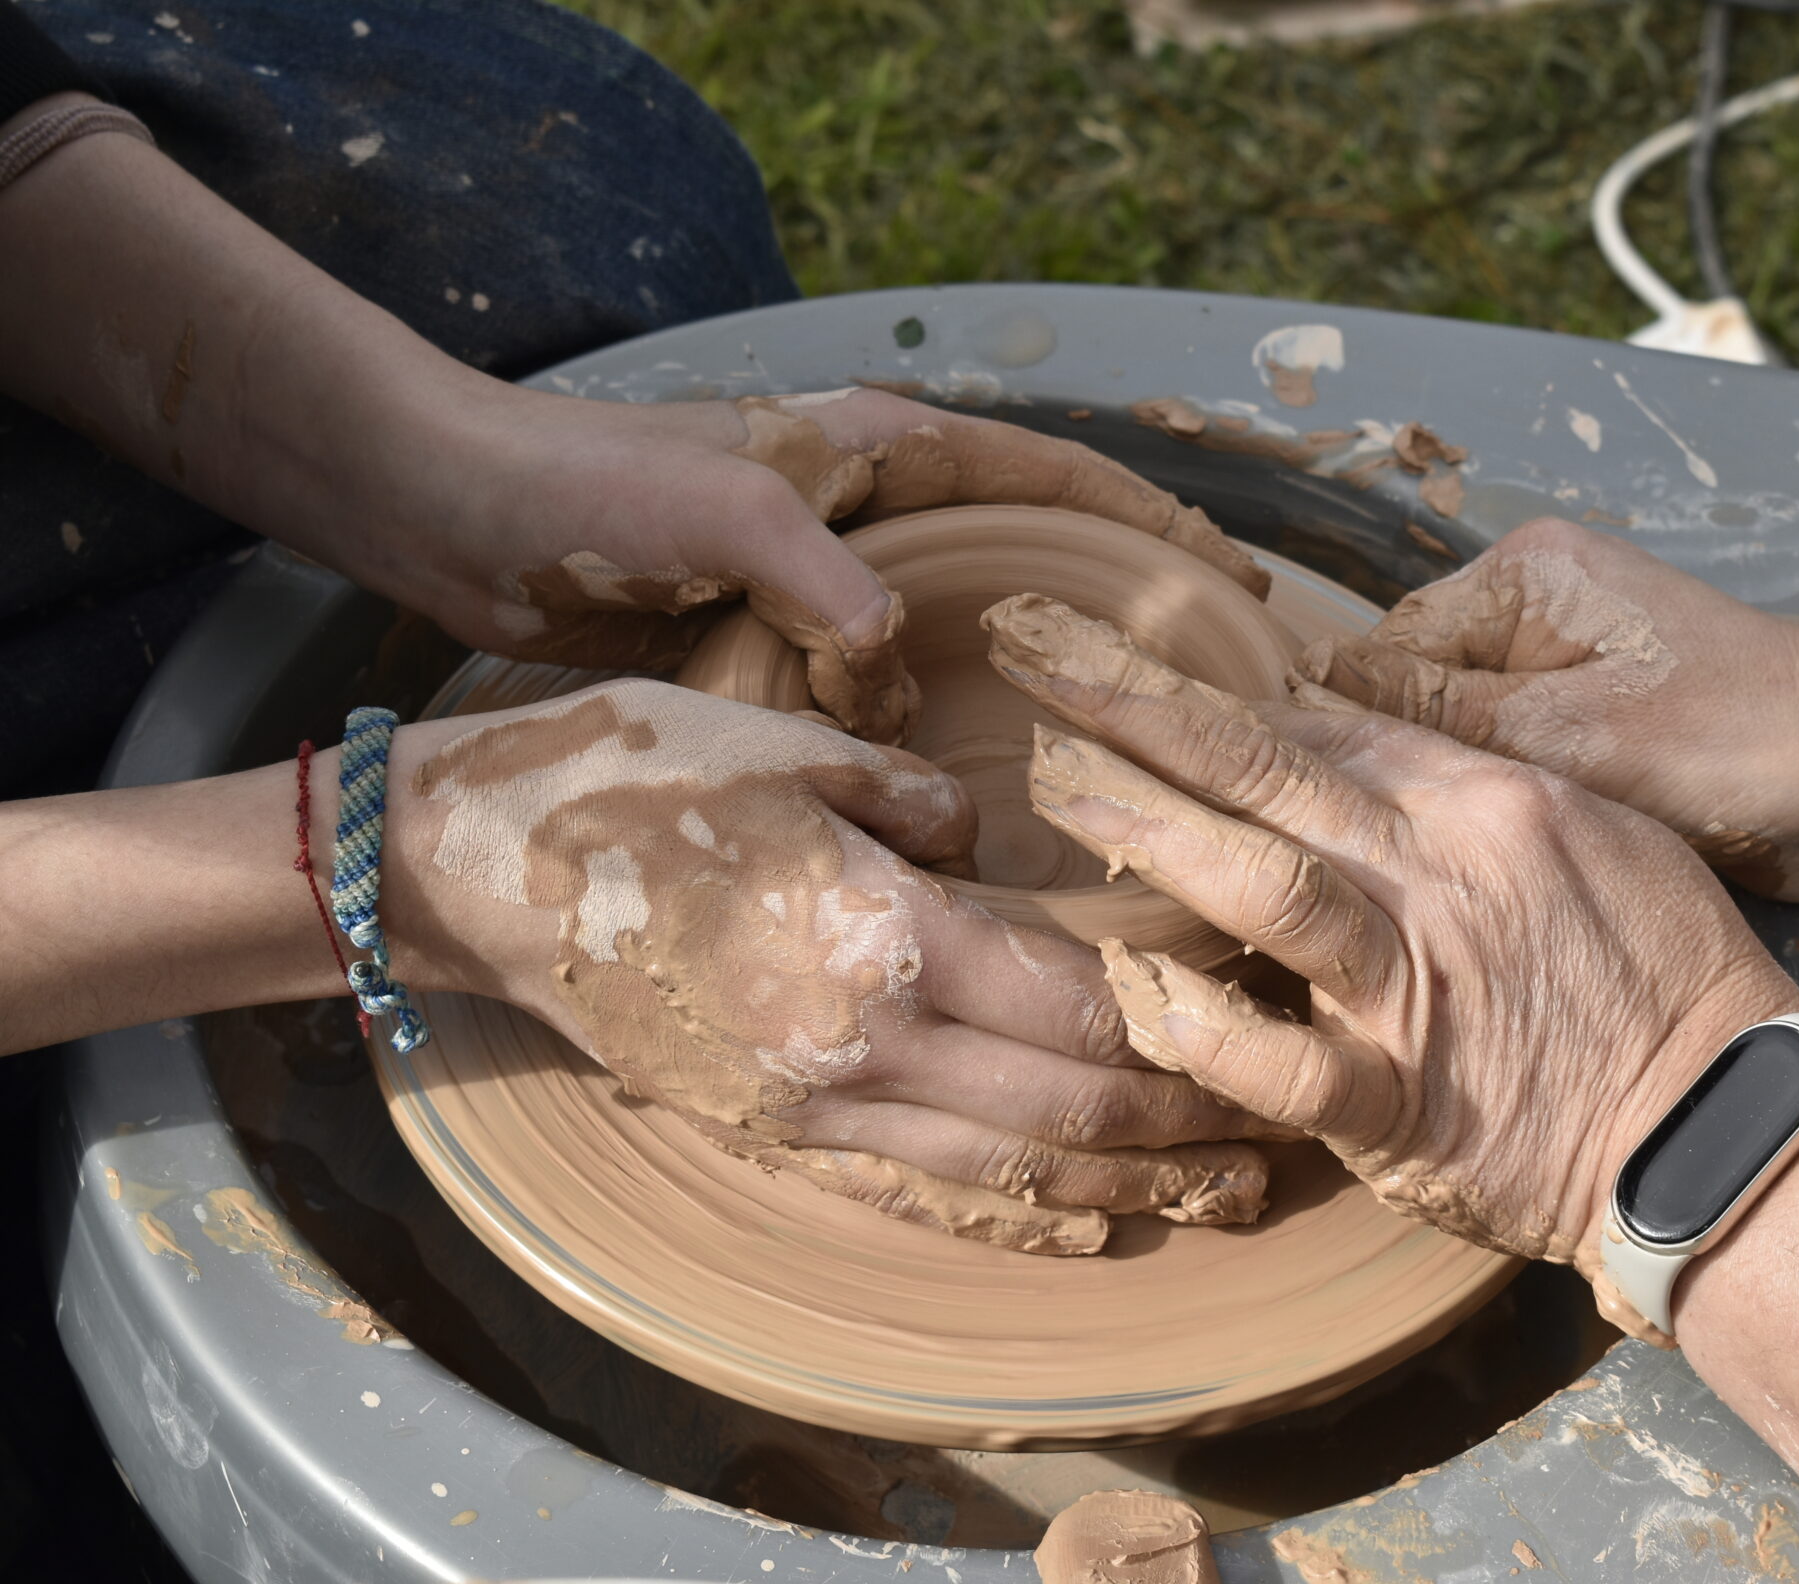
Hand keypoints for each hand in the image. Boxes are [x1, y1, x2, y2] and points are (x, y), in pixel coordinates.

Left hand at [364, 383, 1265, 743]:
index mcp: (888, 455)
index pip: (1059, 483)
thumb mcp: (732, 512)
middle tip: (1206, 712)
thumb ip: (836, 589)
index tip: (1244, 595)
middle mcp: (875, 521)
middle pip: (1032, 571)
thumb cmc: (589, 488)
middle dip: (1117, 630)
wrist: (451, 512)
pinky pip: (876, 705)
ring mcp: (827, 594)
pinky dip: (924, 749)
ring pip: (959, 653)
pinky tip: (969, 810)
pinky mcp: (775, 654)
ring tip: (1111, 779)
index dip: (1157, 534)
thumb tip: (896, 680)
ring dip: (1026, 705)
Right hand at [381, 679, 1278, 1253]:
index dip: (1183, 1023)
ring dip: (1125, 1190)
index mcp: (884, 941)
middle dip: (1184, 1126)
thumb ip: (915, 802)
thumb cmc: (630, 781)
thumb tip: (990, 847)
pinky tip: (1086, 1228)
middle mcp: (861, 1050)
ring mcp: (814, 1110)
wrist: (476, 875)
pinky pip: (916, 1196)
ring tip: (1223, 1197)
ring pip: (1005, 1174)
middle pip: (1065, 1112)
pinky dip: (1013, 1220)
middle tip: (1286, 1126)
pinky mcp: (773, 1136)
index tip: (1264, 1014)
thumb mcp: (792, 748)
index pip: (1077, 1006)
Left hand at [982, 598, 1798, 1330]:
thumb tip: (1373, 750)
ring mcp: (1416, 987)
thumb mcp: (1599, 836)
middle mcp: (1441, 873)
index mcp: (1487, 799)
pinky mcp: (1400, 1105)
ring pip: (1260, 879)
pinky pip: (1277, 1062)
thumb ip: (1476, 792)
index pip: (1316, 722)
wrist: (1724, 1126)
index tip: (1115, 650)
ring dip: (1145, 823)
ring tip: (1048, 776)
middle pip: (1264, 764)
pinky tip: (1126, 986)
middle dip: (1134, 699)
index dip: (1204, 683)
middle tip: (1029, 646)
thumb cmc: (1672, 978)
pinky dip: (1197, 1024)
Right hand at [1292, 519, 1798, 900]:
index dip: (1347, 735)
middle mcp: (1534, 610)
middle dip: (1406, 773)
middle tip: (1390, 852)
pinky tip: (1499, 865)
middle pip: (1411, 699)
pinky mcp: (1596, 728)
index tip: (1325, 814)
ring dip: (1458, 804)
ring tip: (1448, 862)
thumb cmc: (1736, 741)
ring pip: (1459, 746)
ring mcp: (1565, 670)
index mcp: (1522, 575)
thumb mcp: (1565, 735)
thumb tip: (1304, 692)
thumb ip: (1433, 714)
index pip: (1378, 653)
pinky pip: (1513, 771)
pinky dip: (1505, 817)